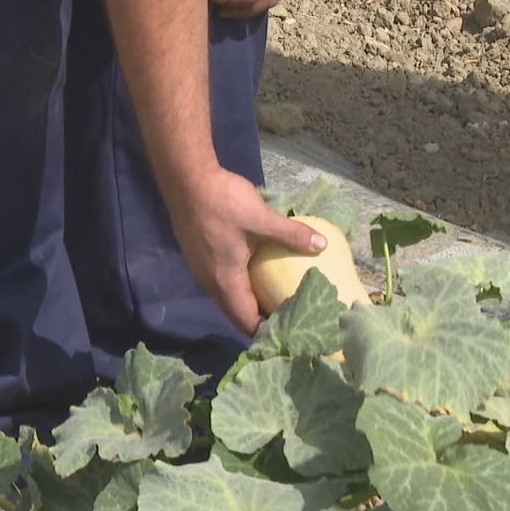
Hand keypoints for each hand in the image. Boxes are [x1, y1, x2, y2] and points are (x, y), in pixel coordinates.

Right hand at [166, 167, 326, 333]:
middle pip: (236, 312)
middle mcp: (210, 283)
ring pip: (228, 297)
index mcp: (225, 281)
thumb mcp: (263, 218)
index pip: (246, 321)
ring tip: (275, 297)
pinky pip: (222, 281)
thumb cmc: (225, 203)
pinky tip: (256, 273)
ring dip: (249, 301)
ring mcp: (201, 270)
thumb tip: (322, 245)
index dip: (267, 330)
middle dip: (260, 318)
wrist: (187, 179)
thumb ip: (292, 235)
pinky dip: (240, 285)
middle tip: (288, 314)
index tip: (290, 328)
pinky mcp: (199, 256)